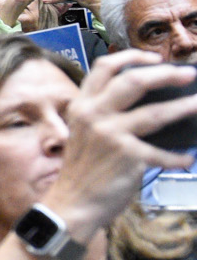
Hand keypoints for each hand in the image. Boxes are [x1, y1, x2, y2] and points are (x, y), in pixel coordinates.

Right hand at [42, 51, 196, 236]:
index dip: (132, 57)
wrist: (73, 203)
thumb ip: (103, 114)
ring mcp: (111, 135)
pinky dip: (179, 156)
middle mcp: (94, 115)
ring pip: (156, 112)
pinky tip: (188, 157)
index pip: (105, 68)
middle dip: (166, 74)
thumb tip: (145, 101)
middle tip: (187, 74)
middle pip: (134, 81)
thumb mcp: (83, 133)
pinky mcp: (129, 156)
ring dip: (184, 107)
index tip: (154, 57)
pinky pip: (163, 153)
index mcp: (82, 106)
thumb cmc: (82, 169)